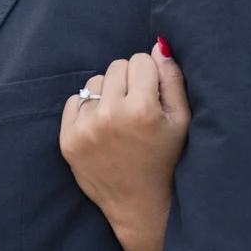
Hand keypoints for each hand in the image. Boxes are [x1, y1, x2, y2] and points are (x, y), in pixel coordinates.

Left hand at [60, 43, 190, 242]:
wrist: (140, 205)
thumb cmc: (167, 160)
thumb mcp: (182, 121)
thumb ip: (172, 79)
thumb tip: (157, 45)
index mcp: (142, 110)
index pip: (140, 60)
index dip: (150, 76)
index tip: (153, 97)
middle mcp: (110, 116)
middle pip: (116, 66)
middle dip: (129, 82)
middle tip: (136, 109)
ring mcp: (85, 129)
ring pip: (95, 82)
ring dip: (108, 94)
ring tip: (119, 121)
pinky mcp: (67, 140)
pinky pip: (75, 100)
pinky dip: (87, 109)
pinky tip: (102, 129)